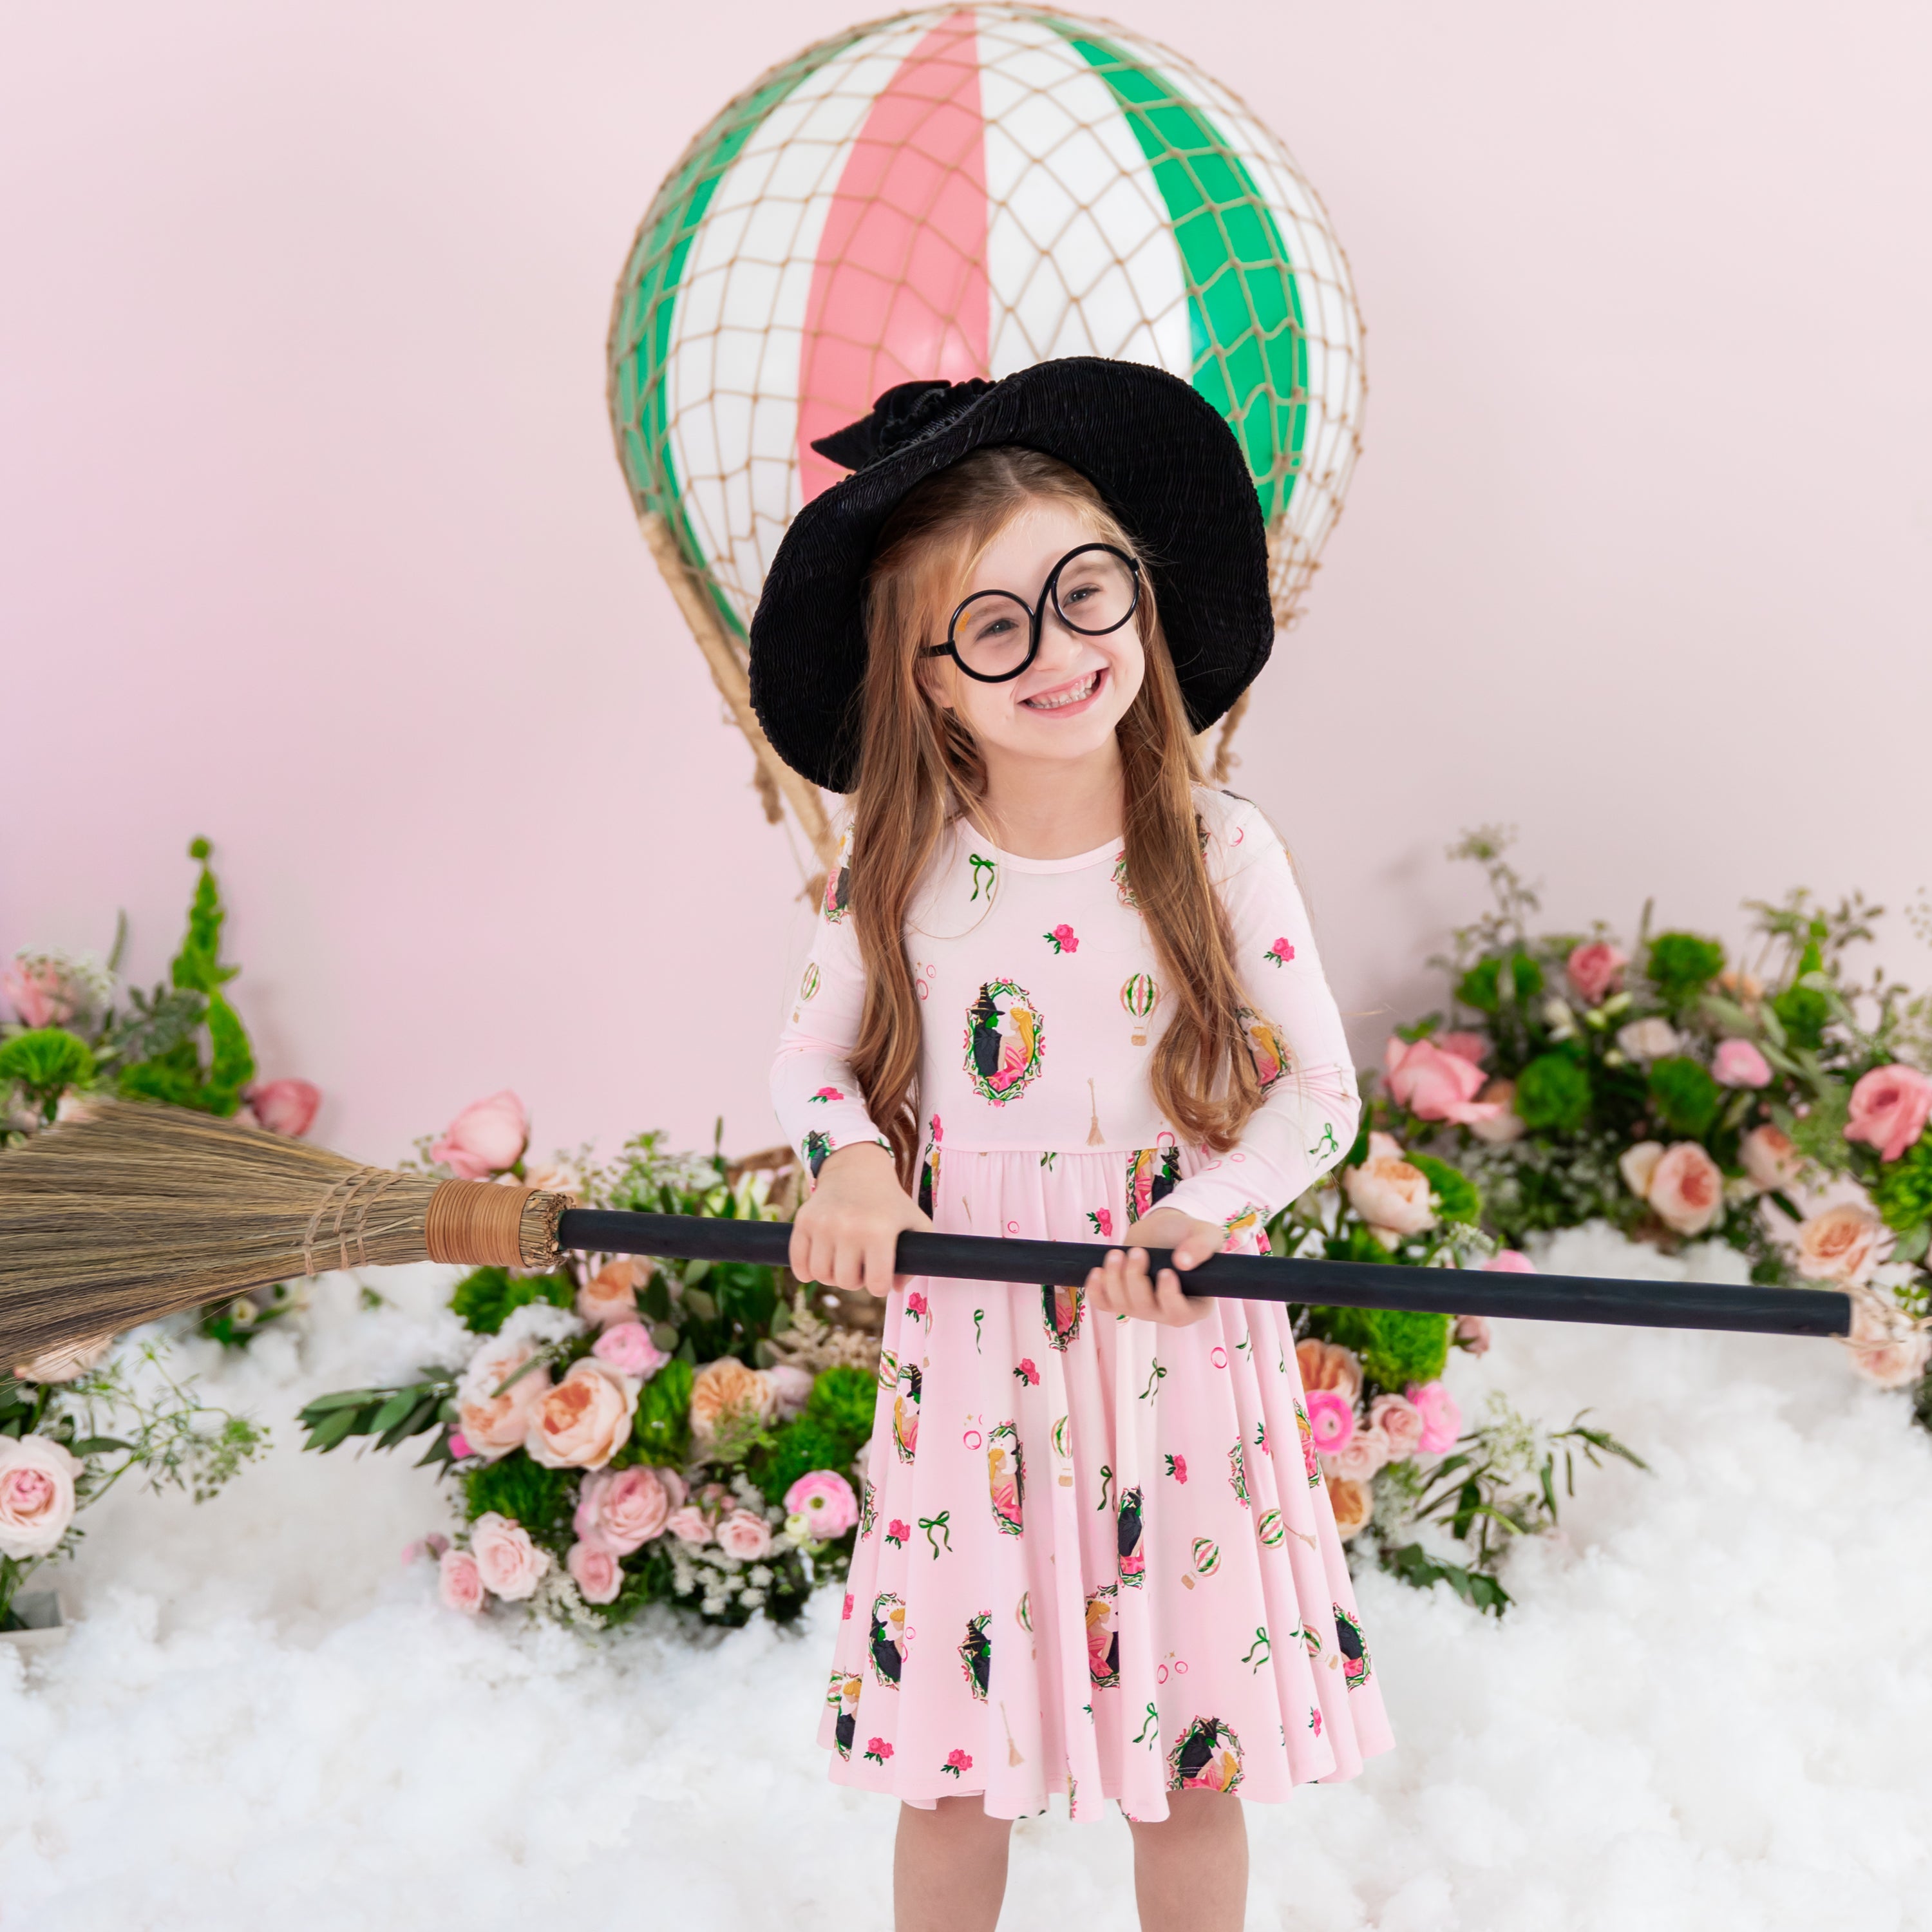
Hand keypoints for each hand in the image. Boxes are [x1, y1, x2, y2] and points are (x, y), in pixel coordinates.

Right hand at [788, 1141, 931, 1298]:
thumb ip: (916, 1259)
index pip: (876, 1284)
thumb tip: (896, 1289)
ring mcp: (823, 1223)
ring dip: (832, 1275)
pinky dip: (806, 1271)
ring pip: (821, 1275)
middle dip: (856, 1280)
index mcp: (880, 1230)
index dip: (880, 1286)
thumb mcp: (915, 1223)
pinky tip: (820, 1262)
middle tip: (860, 1266)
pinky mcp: (803, 1220)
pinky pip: (798, 1263)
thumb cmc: (889, 1202)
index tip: (880, 1277)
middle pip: (846, 1282)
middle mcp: (849, 1227)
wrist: (856, 1169)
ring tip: (842, 1262)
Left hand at [1082, 1206, 1222, 1327]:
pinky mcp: (1122, 1298)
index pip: (1180, 1315)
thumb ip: (1202, 1246)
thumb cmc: (1188, 1234)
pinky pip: (1105, 1304)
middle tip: (1137, 1252)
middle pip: (1147, 1309)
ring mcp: (1143, 1307)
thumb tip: (1183, 1263)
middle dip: (1136, 1279)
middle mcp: (1167, 1310)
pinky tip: (1097, 1272)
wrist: (1163, 1228)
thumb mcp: (1206, 1234)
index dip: (1169, 1297)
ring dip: (1115, 1279)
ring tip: (1117, 1254)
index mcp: (1194, 1303)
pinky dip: (1097, 1291)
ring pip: (1123, 1306)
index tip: (1165, 1271)